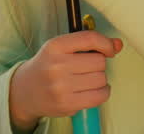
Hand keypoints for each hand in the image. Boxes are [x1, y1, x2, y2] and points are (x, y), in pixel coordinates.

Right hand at [9, 30, 123, 127]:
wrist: (25, 91)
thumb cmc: (48, 66)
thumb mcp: (63, 48)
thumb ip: (91, 43)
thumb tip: (118, 44)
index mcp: (55, 46)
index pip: (90, 39)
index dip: (106, 43)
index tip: (109, 50)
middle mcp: (57, 65)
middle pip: (99, 61)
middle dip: (99, 64)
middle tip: (87, 67)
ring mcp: (61, 86)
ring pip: (101, 79)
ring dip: (100, 79)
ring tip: (87, 79)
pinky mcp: (67, 104)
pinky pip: (99, 96)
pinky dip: (103, 92)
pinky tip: (94, 89)